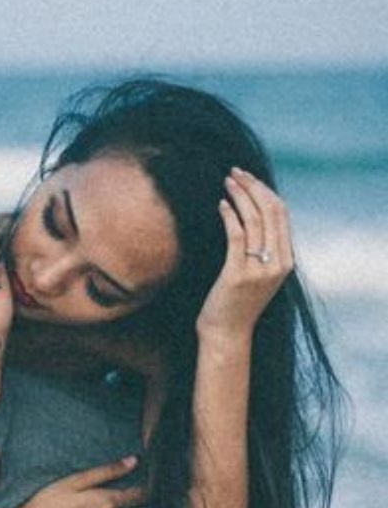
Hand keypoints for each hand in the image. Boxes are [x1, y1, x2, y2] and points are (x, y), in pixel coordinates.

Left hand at [196, 168, 293, 339]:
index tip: (247, 178)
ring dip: (240, 196)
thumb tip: (253, 219)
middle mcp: (278, 264)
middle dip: (253, 187)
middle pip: (271, 211)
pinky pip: (237, 236)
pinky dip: (230, 215)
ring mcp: (260, 270)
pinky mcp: (239, 274)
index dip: (265, 191)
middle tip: (235, 172)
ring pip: (255, 220)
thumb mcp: (257, 275)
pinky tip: (221, 204)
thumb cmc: (236, 304)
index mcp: (286, 261)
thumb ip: (262, 251)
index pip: (281, 214)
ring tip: (226, 182)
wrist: (227, 335)